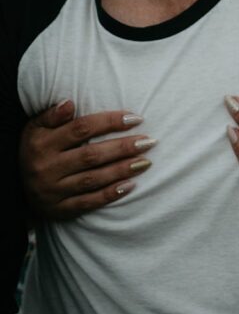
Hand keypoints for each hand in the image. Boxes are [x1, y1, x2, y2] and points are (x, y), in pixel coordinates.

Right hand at [19, 100, 156, 220]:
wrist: (15, 185)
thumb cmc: (35, 148)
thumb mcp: (35, 127)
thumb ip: (52, 115)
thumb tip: (70, 102)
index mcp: (41, 143)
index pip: (81, 129)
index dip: (110, 122)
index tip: (135, 118)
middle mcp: (46, 168)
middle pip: (91, 155)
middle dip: (123, 148)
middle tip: (149, 141)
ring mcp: (52, 192)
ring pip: (93, 180)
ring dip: (122, 170)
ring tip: (146, 161)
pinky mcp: (59, 211)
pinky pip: (88, 203)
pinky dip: (110, 195)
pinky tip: (130, 185)